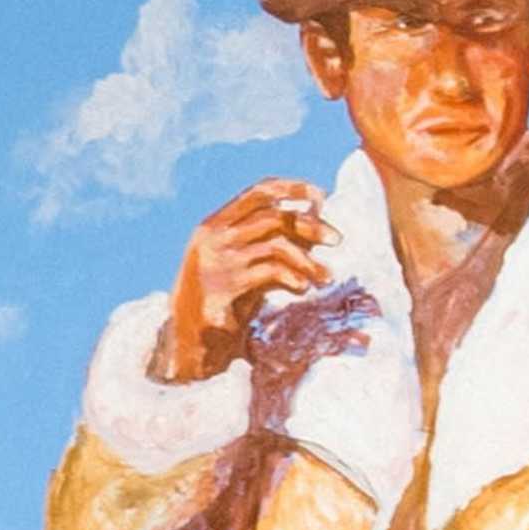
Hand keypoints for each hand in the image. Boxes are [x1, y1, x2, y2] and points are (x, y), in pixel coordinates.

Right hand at [154, 181, 339, 381]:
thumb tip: (317, 221)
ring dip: (308, 260)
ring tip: (326, 276)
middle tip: (337, 239)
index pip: (258, 191)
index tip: (320, 196)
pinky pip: (269, 272)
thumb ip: (273, 242)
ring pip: (276, 244)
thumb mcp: (248, 264)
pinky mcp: (222, 286)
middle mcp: (213, 236)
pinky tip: (303, 288)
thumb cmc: (225, 300)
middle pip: (273, 216)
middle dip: (310, 225)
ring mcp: (216, 260)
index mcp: (216, 224)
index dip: (292, 188)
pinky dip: (293, 277)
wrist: (190, 341)